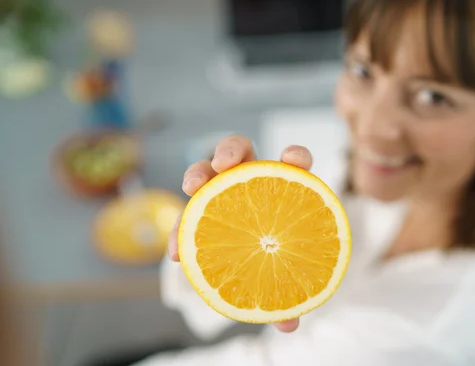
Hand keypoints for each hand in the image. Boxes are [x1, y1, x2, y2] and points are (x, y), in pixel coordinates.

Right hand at [169, 134, 312, 332]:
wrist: (258, 260)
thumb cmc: (279, 257)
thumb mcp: (290, 276)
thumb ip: (291, 295)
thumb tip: (290, 326)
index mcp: (283, 185)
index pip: (294, 160)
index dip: (295, 155)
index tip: (291, 160)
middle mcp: (251, 180)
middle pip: (240, 149)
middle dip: (230, 150)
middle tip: (223, 165)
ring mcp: (221, 190)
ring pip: (204, 170)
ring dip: (196, 174)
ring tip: (191, 189)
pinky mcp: (200, 210)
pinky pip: (186, 213)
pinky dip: (180, 230)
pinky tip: (177, 254)